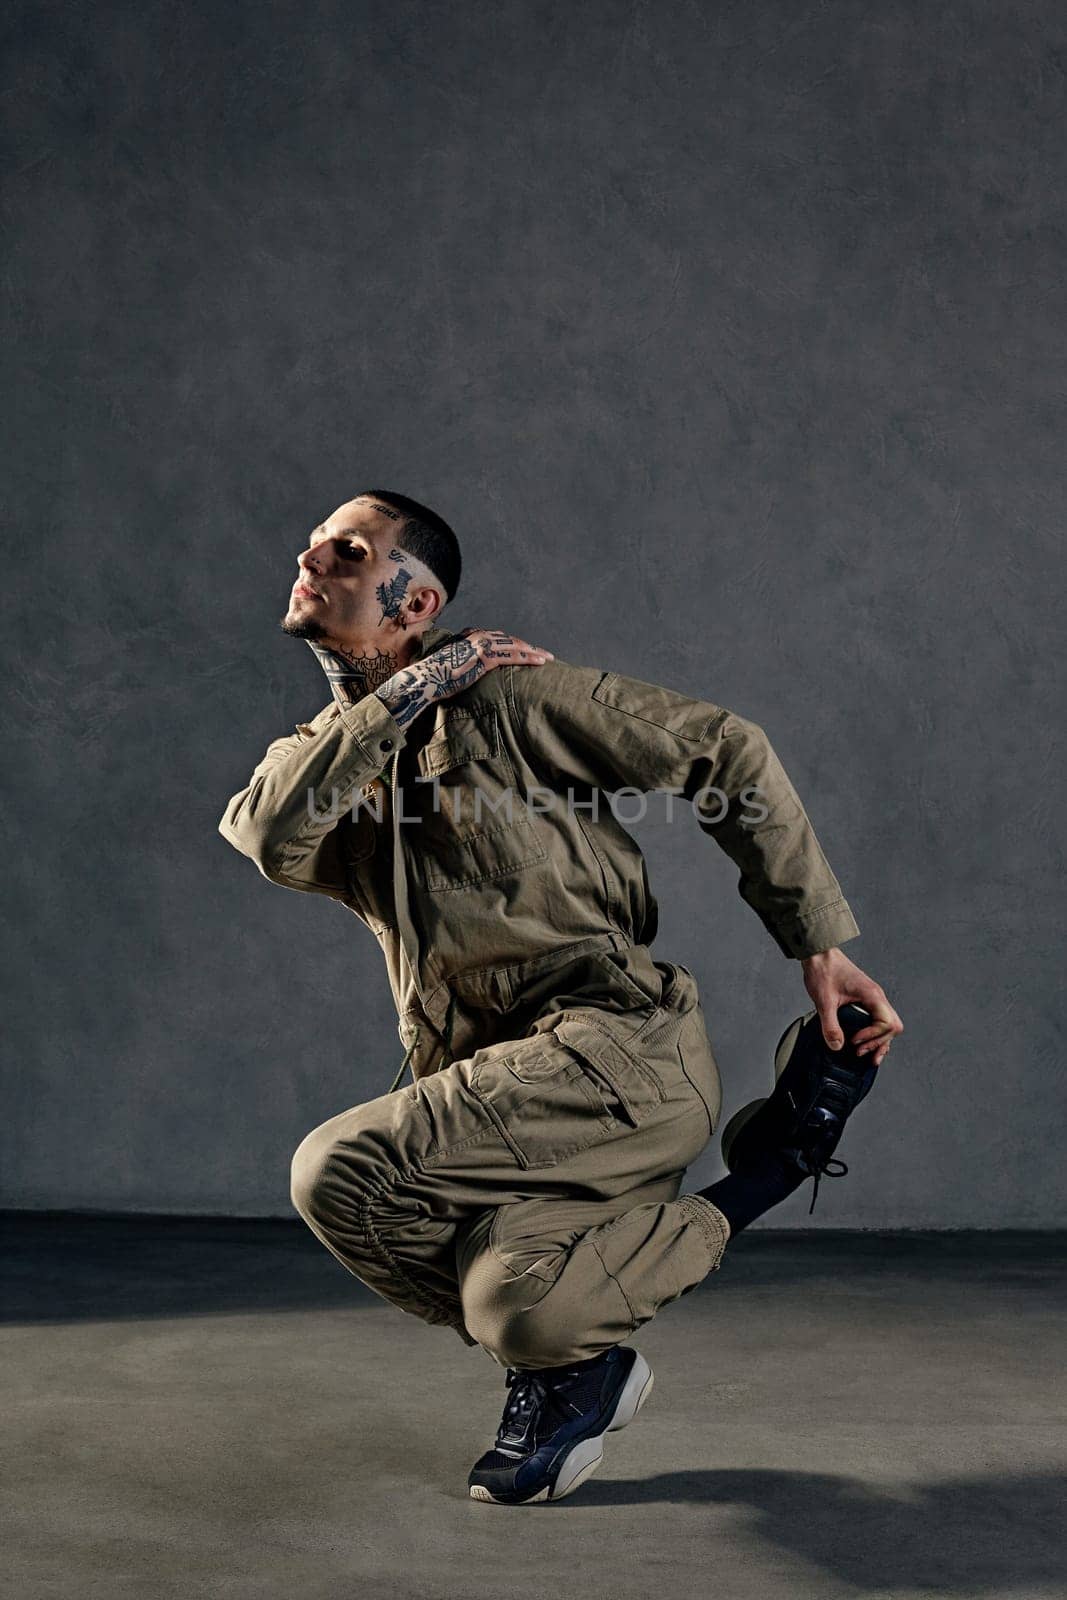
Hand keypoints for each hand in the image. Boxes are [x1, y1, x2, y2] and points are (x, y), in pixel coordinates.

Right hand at [420, 629, 553, 702]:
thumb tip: (472, 670)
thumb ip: (466, 661)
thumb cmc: (436, 676)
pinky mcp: (484, 658)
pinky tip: (539, 662)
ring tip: (548, 658)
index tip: (528, 651)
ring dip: (533, 652)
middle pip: (510, 640)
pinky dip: (528, 657)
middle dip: (529, 647)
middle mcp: (477, 636)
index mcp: (470, 635)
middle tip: (545, 654)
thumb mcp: (453, 664)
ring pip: (515, 646)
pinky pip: (511, 656)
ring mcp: (481, 645)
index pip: (500, 638)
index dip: (516, 645)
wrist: (426, 679)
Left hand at [800, 948, 902, 1065]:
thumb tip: (837, 1046)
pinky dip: (874, 1033)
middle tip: (859, 1051)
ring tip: (867, 1055)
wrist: (819, 954)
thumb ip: (830, 1025)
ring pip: (888, 1025)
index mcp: (872, 995)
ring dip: (879, 1041)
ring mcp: (873, 998)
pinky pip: (878, 1020)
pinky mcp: (865, 999)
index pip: (887, 1023)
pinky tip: (865, 1043)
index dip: (872, 1036)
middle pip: (893, 1027)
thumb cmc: (823, 970)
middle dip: (878, 1042)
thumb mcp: (823, 1001)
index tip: (854, 1041)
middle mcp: (876, 996)